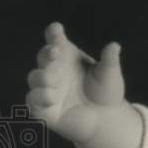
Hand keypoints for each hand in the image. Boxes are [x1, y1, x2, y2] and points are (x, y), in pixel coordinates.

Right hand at [26, 22, 125, 143]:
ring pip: (35, 78)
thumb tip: (115, 46)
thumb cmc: (106, 92)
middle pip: (43, 57)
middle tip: (55, 53)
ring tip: (54, 80)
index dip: (53, 34)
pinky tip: (50, 99)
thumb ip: (109, 61)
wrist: (107, 118)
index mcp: (66, 57)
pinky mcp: (45, 109)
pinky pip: (33, 102)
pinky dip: (38, 98)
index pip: (56, 41)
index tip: (56, 29)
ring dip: (42, 77)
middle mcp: (54, 71)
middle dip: (46, 54)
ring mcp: (47, 89)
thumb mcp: (109, 75)